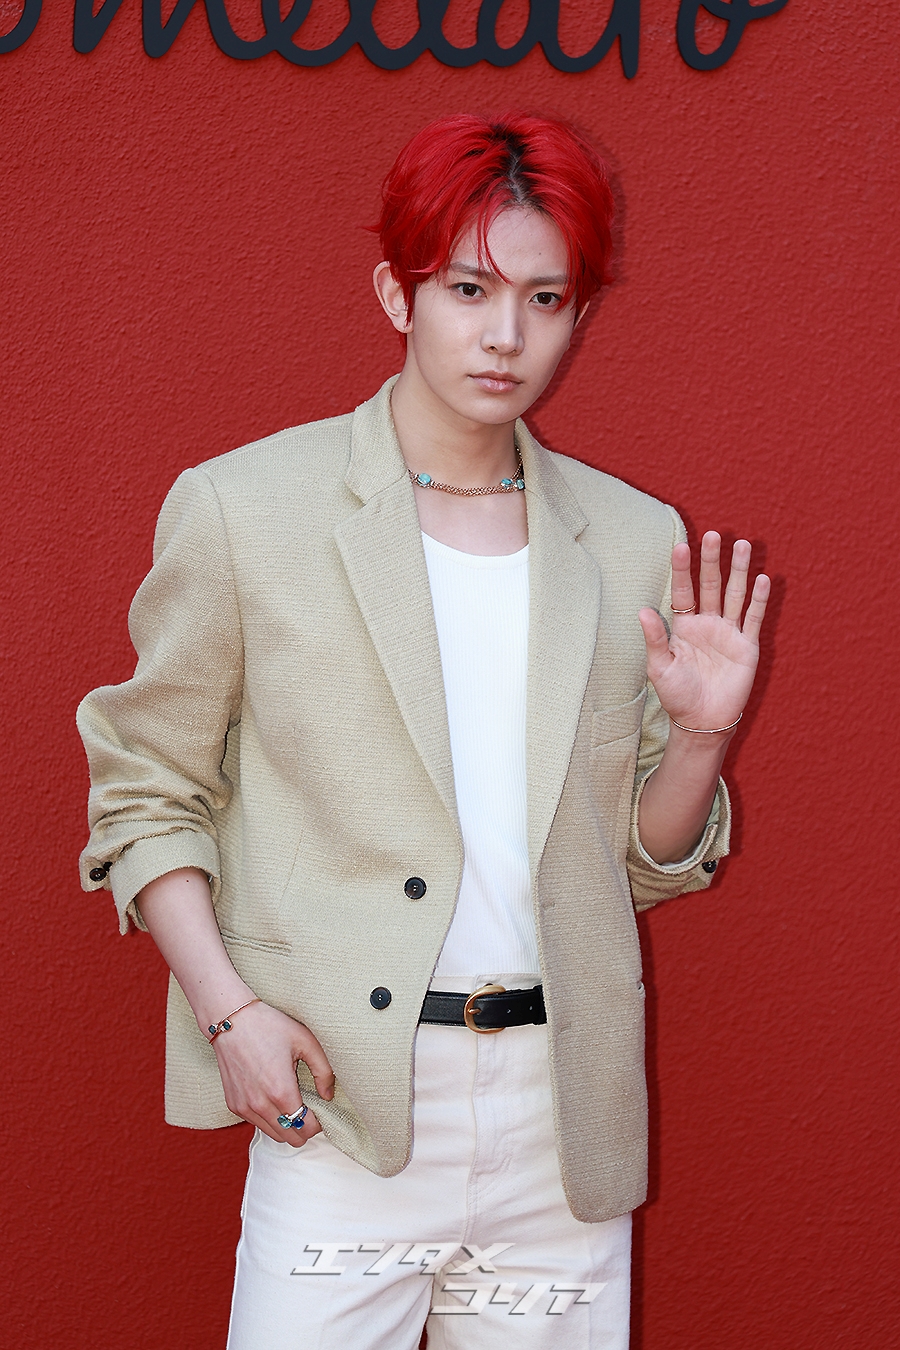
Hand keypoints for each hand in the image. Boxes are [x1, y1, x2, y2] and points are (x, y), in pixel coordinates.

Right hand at [211, 1000, 334, 1147]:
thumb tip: (329, 1095)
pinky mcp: (234, 1105)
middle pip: (292, 1139)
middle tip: (310, 1106)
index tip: (322, 1108)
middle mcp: (261, 1105)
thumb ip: (323, 1070)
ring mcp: (244, 1107)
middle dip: (305, 1127)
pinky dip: (270, 1118)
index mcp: (281, 1091)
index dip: (319, 1122)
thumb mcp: (305, 1041)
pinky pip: (258, 1124)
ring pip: (275, 1135)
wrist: (231, 1020)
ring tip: (292, 1101)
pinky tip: (274, 1097)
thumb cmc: (270, 1026)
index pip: (306, 1128)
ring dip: (287, 1125)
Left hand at [638, 532, 769, 730]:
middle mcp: (707, 623)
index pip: (683, 590)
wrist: (702, 721)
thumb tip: (642, 610)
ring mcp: (729, 632)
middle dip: (711, 561)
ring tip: (742, 545)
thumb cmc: (677, 695)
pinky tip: (761, 579)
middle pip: (710, 585)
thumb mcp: (660, 667)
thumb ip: (655, 638)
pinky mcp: (747, 646)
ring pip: (734, 594)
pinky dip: (758, 600)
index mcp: (684, 626)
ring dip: (738, 571)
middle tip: (713, 535)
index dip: (682, 569)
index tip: (680, 546)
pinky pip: (753, 618)